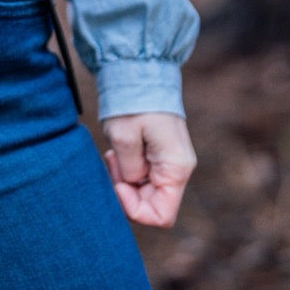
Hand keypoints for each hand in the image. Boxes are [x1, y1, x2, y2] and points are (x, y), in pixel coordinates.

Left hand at [101, 112, 195, 228]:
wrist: (140, 73)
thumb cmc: (132, 102)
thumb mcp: (123, 137)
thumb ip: (128, 170)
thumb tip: (131, 184)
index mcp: (176, 169)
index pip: (161, 216)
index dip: (134, 209)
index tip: (118, 185)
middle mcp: (178, 169)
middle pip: (151, 204)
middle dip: (126, 192)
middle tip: (112, 163)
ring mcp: (169, 162)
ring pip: (145, 191)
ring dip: (124, 179)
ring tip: (114, 153)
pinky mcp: (159, 155)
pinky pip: (142, 176)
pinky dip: (126, 170)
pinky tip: (118, 151)